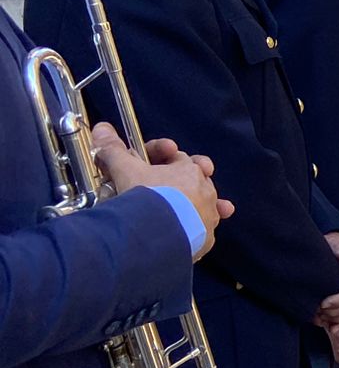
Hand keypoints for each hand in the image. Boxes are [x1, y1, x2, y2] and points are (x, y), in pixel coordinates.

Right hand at [94, 124, 230, 259]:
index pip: (177, 157)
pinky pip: (205, 232)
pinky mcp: (205, 239)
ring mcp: (208, 215)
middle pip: (196, 180)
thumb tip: (101, 128)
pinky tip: (192, 233)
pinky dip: (199, 231)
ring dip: (197, 205)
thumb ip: (114, 150)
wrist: (157, 232)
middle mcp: (205, 191)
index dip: (162, 155)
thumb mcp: (125, 170)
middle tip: (170, 183)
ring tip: (186, 209)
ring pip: (206, 206)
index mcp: (189, 170)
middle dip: (185, 179)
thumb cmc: (146, 196)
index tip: (148, 160)